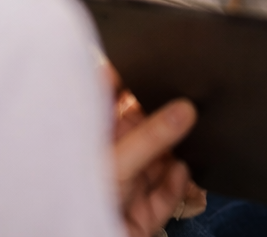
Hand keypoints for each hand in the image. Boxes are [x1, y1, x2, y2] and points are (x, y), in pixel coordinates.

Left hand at [107, 63, 201, 236]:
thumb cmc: (72, 207)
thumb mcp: (115, 164)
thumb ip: (152, 137)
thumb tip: (184, 109)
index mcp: (95, 139)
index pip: (111, 96)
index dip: (130, 76)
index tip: (155, 57)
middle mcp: (114, 157)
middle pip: (146, 124)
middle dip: (167, 114)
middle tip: (187, 97)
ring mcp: (130, 184)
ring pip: (164, 157)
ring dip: (178, 150)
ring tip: (194, 134)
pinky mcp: (147, 209)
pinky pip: (171, 189)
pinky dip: (178, 182)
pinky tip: (180, 173)